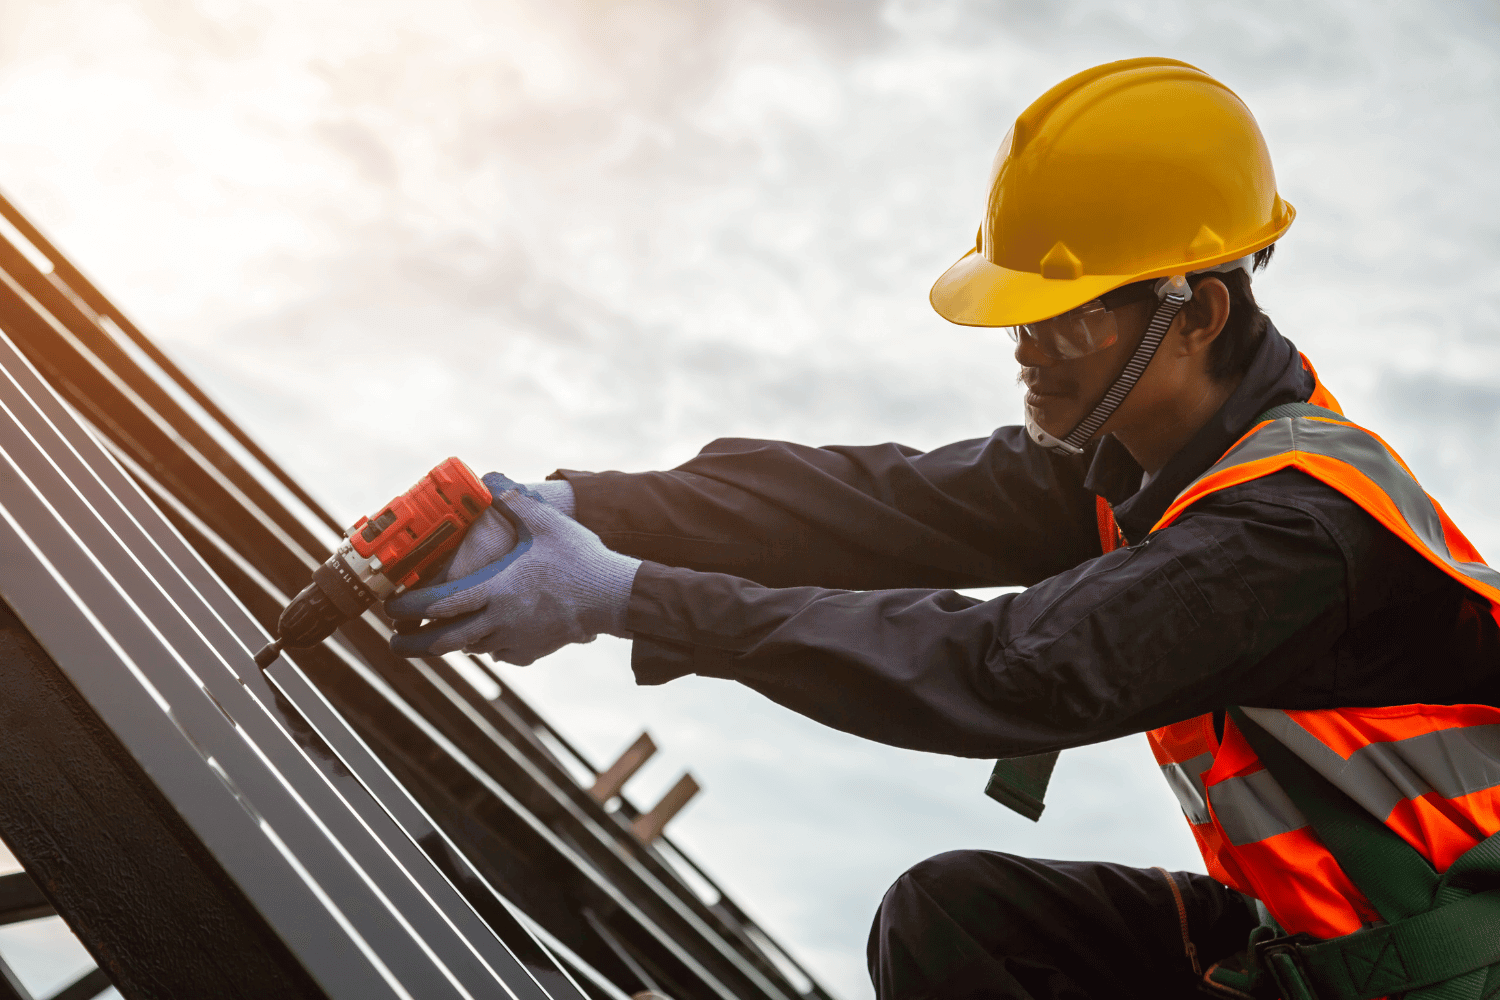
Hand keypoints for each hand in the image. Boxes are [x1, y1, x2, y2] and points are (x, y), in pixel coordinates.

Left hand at [385, 474, 638, 663]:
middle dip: (414, 644)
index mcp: (496, 590)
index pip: (438, 604)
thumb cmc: (580, 559)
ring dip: (449, 643)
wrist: (615, 597)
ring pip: (470, 648)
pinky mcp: (533, 651)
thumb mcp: (546, 522)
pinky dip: (487, 648)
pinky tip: (489, 638)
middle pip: (444, 641)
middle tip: (395, 642)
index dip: (408, 607)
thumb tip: (489, 477)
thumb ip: (514, 498)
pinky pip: (500, 654)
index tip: (390, 606)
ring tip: (436, 635)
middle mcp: (500, 620)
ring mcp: (516, 640)